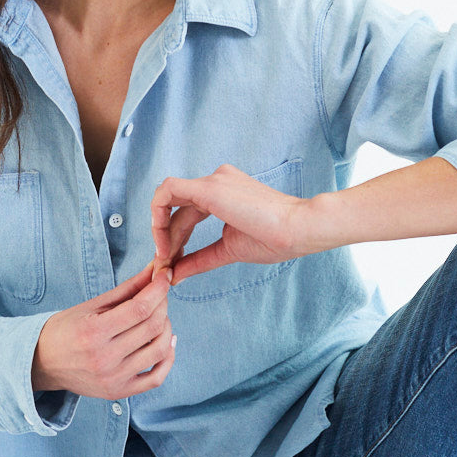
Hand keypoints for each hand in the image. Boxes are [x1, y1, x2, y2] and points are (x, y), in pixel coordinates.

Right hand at [32, 260, 176, 400]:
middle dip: (163, 305)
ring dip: (167, 328)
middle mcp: (104, 358)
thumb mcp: (92, 305)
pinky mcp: (119, 392)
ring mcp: (113, 378)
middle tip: (160, 295)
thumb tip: (155, 270)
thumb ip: (127, 289)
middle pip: (152, 327)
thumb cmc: (66, 329)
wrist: (42, 363)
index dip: (158, 289)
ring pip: (158, 350)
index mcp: (93, 332)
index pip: (140, 308)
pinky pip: (156, 378)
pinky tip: (165, 343)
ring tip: (159, 318)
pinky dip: (167, 358)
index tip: (165, 276)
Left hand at [150, 163, 313, 287]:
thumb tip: (175, 275)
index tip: (173, 263)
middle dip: (165, 239)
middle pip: (177, 210)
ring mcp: (213, 180)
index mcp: (224, 193)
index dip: (174, 239)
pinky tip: (163, 242)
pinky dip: (157, 215)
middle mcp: (216, 180)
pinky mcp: (210, 187)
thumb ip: (199, 259)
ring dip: (160, 231)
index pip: (188, 214)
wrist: (299, 230)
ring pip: (169, 199)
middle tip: (164, 267)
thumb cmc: (275, 239)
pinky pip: (168, 191)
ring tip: (165, 259)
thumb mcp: (228, 250)